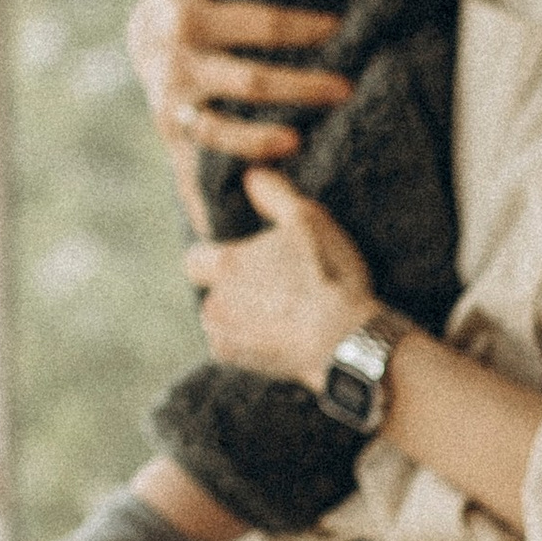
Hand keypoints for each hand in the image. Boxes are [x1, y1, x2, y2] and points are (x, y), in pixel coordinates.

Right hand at [128, 0, 350, 173]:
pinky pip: (215, 148)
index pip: (259, 23)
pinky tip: (284, 153)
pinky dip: (248, 152)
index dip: (303, 28)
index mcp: (188, 10)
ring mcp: (176, 97)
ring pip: (225, 127)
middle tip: (346, 89)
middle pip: (252, 80)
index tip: (340, 32)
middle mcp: (180, 57)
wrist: (140, 42)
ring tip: (306, 134)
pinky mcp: (177, 129)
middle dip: (304, 86)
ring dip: (268, 134)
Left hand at [185, 173, 378, 387]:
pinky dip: (249, 344)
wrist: (346, 340)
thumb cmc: (328, 276)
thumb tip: (252, 176)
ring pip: (220, 321)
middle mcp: (214, 303)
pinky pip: (232, 349)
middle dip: (230, 290)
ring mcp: (224, 337)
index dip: (214, 259)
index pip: (195, 258)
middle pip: (210, 292)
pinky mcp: (239, 364)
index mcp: (226, 264)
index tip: (241, 262)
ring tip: (278, 314)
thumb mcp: (308, 220)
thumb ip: (274, 194)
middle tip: (269, 289)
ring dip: (239, 317)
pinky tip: (278, 336)